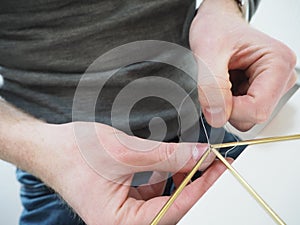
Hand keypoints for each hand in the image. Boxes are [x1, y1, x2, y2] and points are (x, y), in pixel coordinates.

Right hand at [28, 121, 226, 224]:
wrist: (51, 147)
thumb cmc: (76, 153)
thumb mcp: (126, 151)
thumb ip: (167, 156)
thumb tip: (198, 155)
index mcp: (119, 222)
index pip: (171, 210)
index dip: (199, 189)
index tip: (219, 171)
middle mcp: (123, 222)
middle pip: (171, 210)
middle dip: (195, 186)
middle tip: (214, 166)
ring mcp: (125, 212)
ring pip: (165, 201)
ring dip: (183, 181)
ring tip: (199, 162)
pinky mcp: (126, 199)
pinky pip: (154, 193)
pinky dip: (168, 178)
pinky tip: (177, 164)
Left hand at [190, 0, 296, 130]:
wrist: (216, 23)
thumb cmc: (217, 29)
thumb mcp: (208, 52)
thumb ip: (211, 87)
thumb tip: (217, 117)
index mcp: (278, 64)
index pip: (257, 109)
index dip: (230, 110)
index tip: (214, 96)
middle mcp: (281, 77)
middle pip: (254, 116)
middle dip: (229, 106)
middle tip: (218, 80)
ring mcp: (272, 86)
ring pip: (247, 116)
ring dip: (227, 103)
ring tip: (223, 78)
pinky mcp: (262, 90)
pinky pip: (242, 110)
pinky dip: (228, 101)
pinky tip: (226, 82)